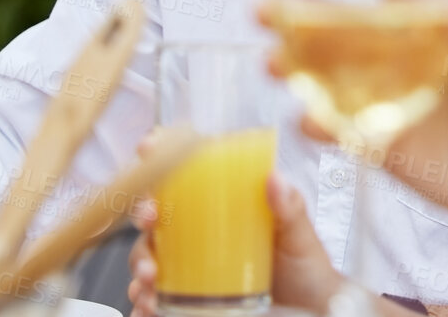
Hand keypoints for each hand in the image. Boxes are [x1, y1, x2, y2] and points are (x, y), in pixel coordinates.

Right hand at [126, 174, 347, 316]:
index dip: (159, 154)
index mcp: (221, 204)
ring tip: (149, 281)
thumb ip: (289, 207)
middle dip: (143, 213)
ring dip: (139, 263)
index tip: (148, 147)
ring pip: (146, 254)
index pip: (183, 173)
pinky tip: (148, 307)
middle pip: (155, 213)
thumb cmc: (303, 264)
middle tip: (150, 220)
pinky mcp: (186, 296)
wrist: (308, 307)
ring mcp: (189, 263)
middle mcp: (198, 231)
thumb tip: (274, 178)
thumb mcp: (298, 233)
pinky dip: (142, 302)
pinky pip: (152, 297)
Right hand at [267, 3, 447, 242]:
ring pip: (327, 72)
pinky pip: (338, 127)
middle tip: (261, 8)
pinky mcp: (382, 142)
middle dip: (297, 11)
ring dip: (296, 65)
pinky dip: (317, 122)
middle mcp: (402, 51)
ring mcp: (387, 96)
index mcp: (433, 17)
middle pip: (339, 21)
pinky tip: (306, 121)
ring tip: (273, 63)